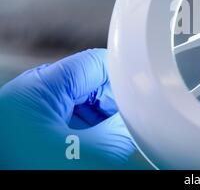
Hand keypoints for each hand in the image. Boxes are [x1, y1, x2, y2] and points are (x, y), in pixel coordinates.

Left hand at [0, 49, 135, 168]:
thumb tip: (136, 121)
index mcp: (42, 87)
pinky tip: (91, 150)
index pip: (98, 63)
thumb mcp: (86, 155)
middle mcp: (34, 92)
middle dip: (113, 104)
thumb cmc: (26, 169)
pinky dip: (85, 132)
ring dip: (100, 121)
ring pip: (81, 103)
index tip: (141, 99)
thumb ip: (119, 131)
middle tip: (126, 128)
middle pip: (90, 83)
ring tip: (109, 143)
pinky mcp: (29, 127)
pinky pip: (68, 120)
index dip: (124, 78)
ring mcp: (31, 110)